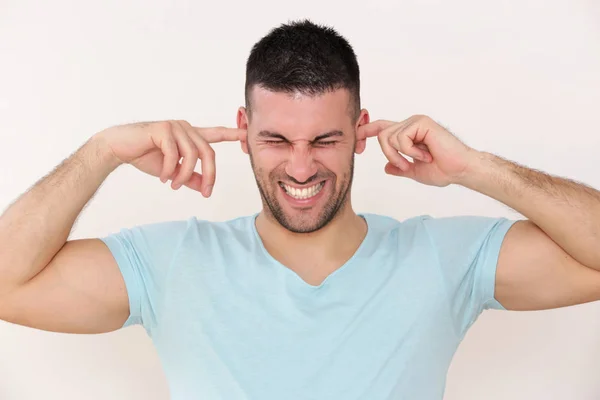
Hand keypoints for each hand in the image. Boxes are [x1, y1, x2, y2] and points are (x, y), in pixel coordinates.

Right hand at [95, 120, 243, 196]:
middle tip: (205, 193)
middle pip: (209, 153)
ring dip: (184, 175)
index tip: (248, 134)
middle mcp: (185, 128)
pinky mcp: (163, 129)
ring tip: (174, 185)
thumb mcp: (172, 171)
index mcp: (190, 135)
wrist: (118, 148)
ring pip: (193, 155)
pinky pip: (175, 155)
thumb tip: (205, 186)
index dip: (233, 134)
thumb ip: (190, 177)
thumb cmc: (145, 156)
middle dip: (210, 175)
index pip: (216, 134)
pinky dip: (171, 170)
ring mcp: (175, 127)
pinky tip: (164, 177)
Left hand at [358, 115, 476, 186]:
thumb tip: (386, 168)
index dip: (365, 131)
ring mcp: (416, 122)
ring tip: (417, 161)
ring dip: (399, 155)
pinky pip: (401, 138)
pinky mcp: (422, 122)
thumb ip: (400, 167)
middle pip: (381, 134)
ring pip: (388, 137)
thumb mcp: (414, 172)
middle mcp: (410, 124)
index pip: (380, 127)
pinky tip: (425, 155)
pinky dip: (410, 152)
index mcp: (407, 134)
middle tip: (405, 166)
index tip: (358, 144)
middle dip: (389, 154)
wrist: (459, 170)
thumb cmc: (443, 170)